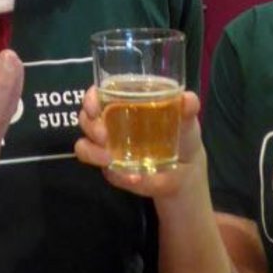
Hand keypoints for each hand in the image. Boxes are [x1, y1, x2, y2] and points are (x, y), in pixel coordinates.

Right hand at [74, 85, 204, 198]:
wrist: (186, 171)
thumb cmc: (181, 135)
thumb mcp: (187, 120)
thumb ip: (187, 109)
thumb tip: (188, 99)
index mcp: (124, 103)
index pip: (97, 95)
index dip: (90, 98)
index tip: (95, 105)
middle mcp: (110, 123)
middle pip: (85, 118)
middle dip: (90, 125)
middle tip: (104, 135)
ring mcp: (108, 148)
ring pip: (84, 146)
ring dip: (92, 152)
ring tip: (109, 158)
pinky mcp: (113, 171)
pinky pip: (105, 172)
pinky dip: (116, 175)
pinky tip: (133, 178)